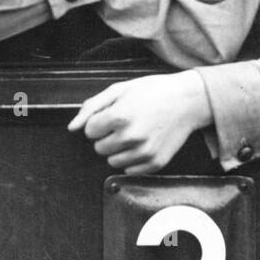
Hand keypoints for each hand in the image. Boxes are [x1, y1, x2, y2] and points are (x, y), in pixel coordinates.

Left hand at [68, 70, 211, 172]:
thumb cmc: (153, 91)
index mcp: (120, 116)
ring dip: (118, 149)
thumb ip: (91, 107)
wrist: (187, 100)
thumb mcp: (120, 89)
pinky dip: (132, 159)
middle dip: (107, 136)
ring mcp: (144, 152)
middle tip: (125, 122)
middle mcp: (132, 137)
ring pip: (112, 161)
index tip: (113, 114)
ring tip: (135, 132)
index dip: (99, 122)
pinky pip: (129, 170)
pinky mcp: (155, 164)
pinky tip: (144, 142)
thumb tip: (72, 127)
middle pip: (99, 148)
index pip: (90, 131)